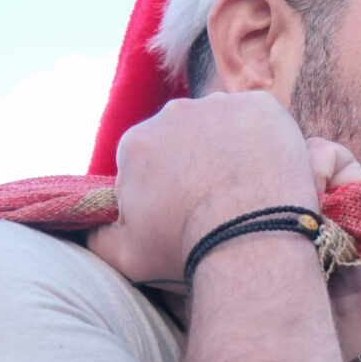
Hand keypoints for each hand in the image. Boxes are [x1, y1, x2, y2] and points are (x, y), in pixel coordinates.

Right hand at [87, 92, 320, 286]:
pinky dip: (264, 139)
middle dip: (195, 164)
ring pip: (223, 125)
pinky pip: (260, 118)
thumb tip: (91, 228)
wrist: (250, 242)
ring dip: (229, 149)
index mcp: (136, 144)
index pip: (148, 162)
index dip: (165, 189)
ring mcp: (220, 105)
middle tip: (217, 204)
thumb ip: (100, 237)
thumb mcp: (126, 256)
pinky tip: (268, 172)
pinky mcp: (261, 105)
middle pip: (184, 139)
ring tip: (247, 191)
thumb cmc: (186, 251)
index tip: (184, 213)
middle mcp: (173, 114)